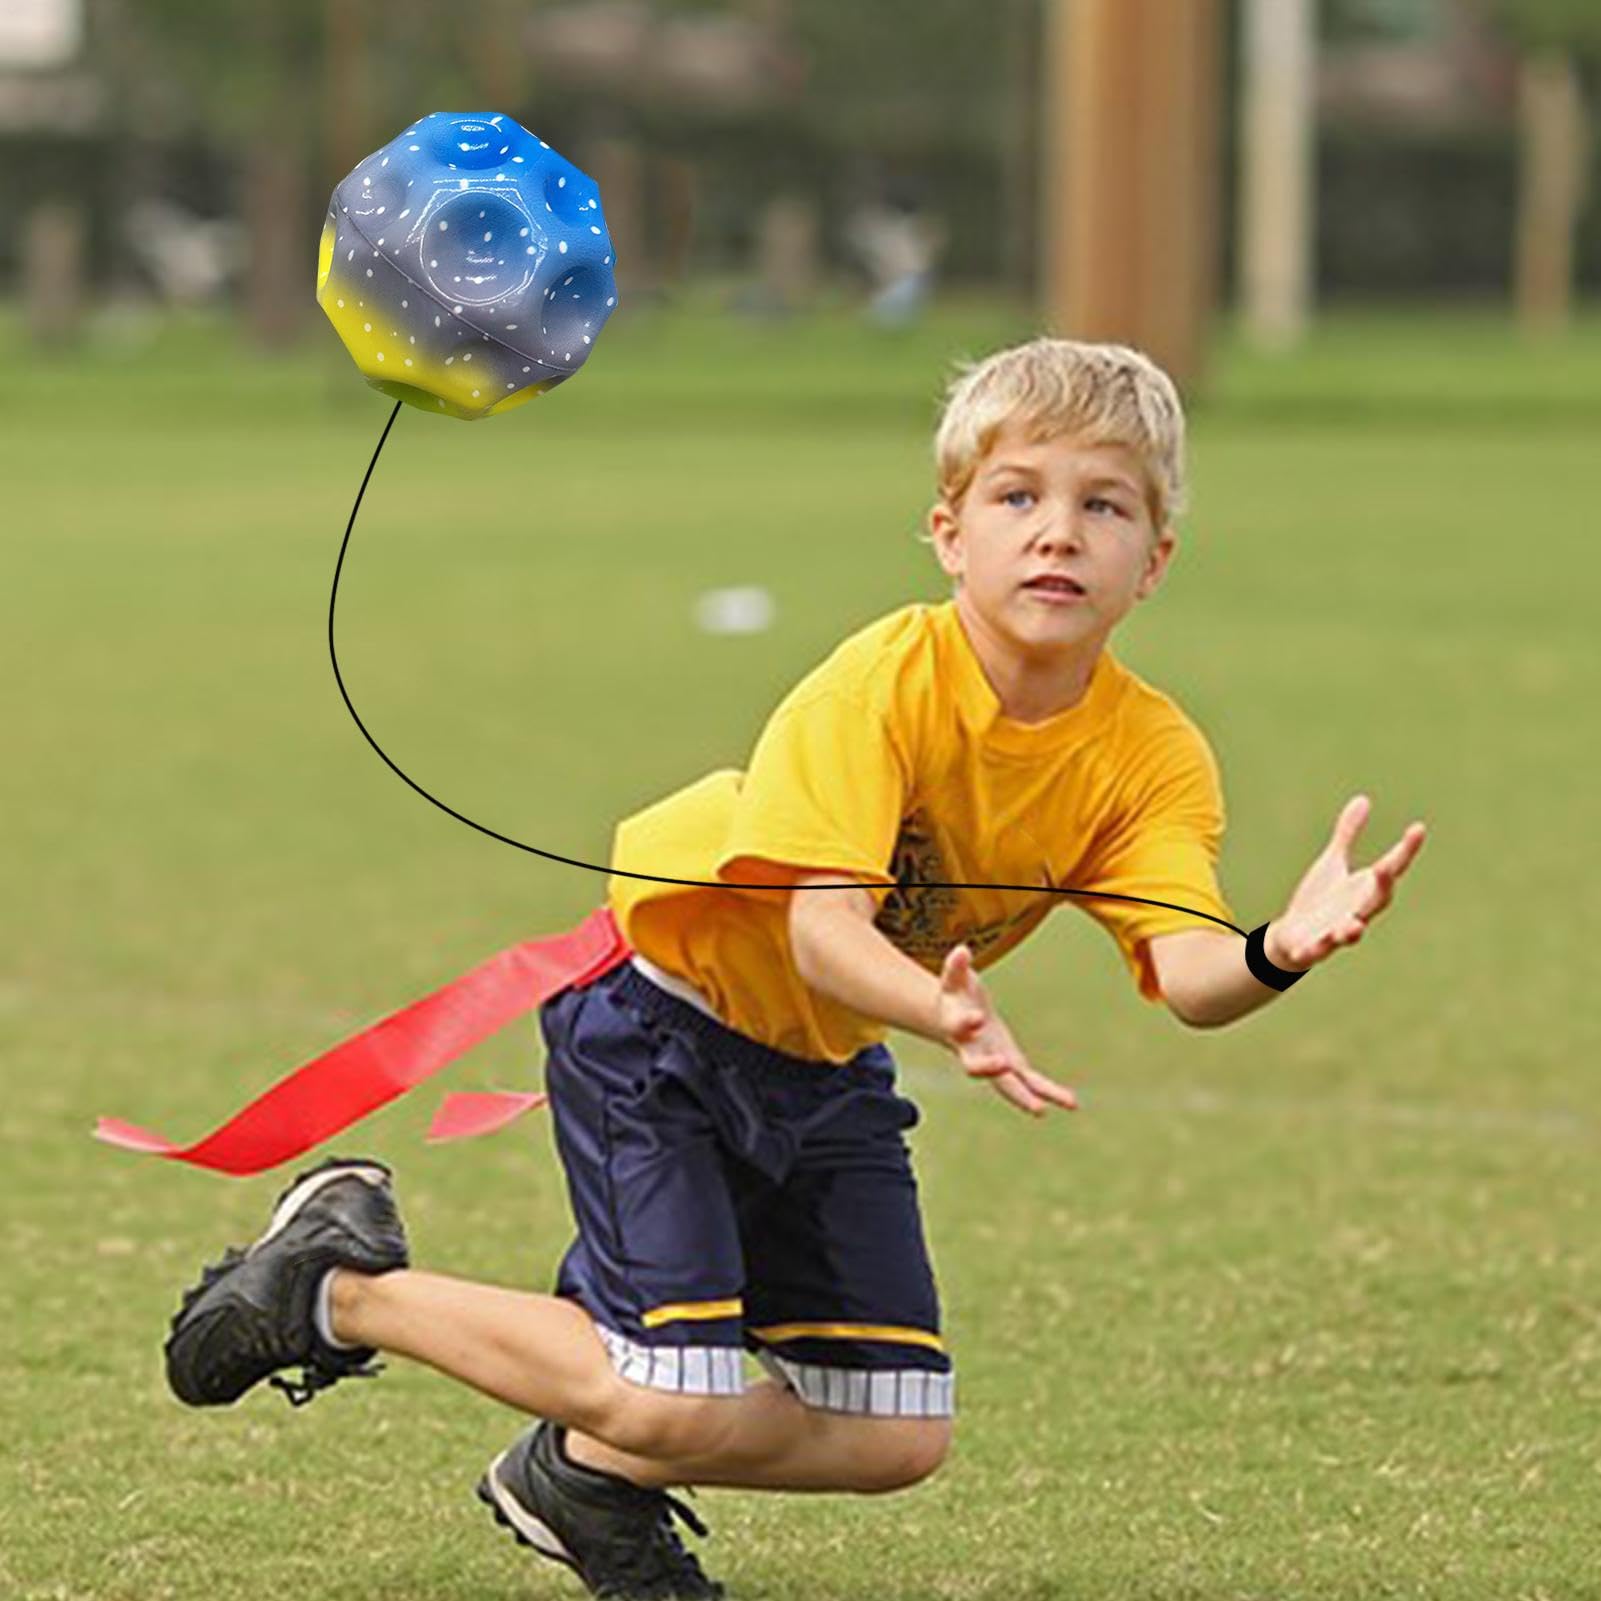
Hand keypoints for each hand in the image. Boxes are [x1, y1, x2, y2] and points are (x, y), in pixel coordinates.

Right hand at [937, 944, 1077, 1116]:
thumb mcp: (954, 979)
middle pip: (975, 1066)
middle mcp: (972, 1051)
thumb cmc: (956, 995)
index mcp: (956, 1028)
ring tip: (1041, 1110)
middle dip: (988, 1069)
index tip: (976, 1017)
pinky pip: (1030, 1083)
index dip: (966, 1022)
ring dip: (1023, 1096)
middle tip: (1003, 1066)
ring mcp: (992, 1062)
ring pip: (1005, 1085)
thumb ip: (955, 966)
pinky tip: (1071, 1103)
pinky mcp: (1011, 1066)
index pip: (959, 1026)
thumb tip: (961, 950)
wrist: (952, 1019)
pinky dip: (1049, 1093)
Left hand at [1268, 795, 1425, 970]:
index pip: (1391, 868)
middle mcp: (1357, 912)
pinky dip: (1310, 952)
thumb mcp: (1333, 863)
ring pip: (1349, 933)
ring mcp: (1336, 932)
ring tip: (1353, 926)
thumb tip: (1363, 799)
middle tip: (1386, 869)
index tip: (1419, 827)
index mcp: (1364, 890)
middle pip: (1376, 900)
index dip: (1406, 850)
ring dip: (1351, 930)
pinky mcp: (1312, 947)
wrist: (1294, 937)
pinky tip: (1300, 953)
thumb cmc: (1321, 899)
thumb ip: (1348, 835)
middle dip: (1382, 886)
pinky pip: (1314, 952)